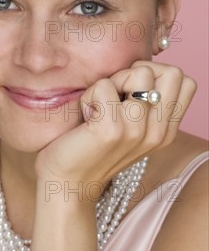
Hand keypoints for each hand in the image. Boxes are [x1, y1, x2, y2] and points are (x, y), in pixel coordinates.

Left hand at [34, 60, 196, 183]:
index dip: (156, 75)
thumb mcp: (128, 127)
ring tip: (97, 108)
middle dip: (139, 73)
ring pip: (139, 73)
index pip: (184, 81)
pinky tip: (85, 117)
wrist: (66, 185)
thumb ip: (143, 103)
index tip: (129, 92)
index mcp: (165, 132)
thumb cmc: (89, 148)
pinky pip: (104, 85)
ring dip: (109, 84)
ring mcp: (137, 132)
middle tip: (114, 96)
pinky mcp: (112, 130)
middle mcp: (157, 133)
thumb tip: (142, 65)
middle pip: (172, 72)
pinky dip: (89, 95)